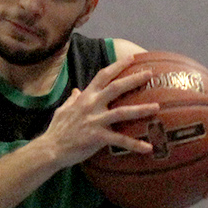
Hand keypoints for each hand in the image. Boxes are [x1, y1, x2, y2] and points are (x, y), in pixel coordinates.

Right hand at [36, 58, 157, 168]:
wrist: (50, 148)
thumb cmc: (57, 129)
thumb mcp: (63, 109)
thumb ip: (72, 99)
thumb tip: (76, 90)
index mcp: (85, 97)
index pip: (103, 75)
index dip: (118, 66)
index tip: (132, 58)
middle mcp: (92, 105)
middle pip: (116, 87)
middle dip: (134, 79)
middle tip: (150, 74)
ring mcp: (95, 120)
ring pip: (123, 112)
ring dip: (141, 109)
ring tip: (157, 107)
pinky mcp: (97, 137)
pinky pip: (120, 140)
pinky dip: (135, 145)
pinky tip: (148, 149)